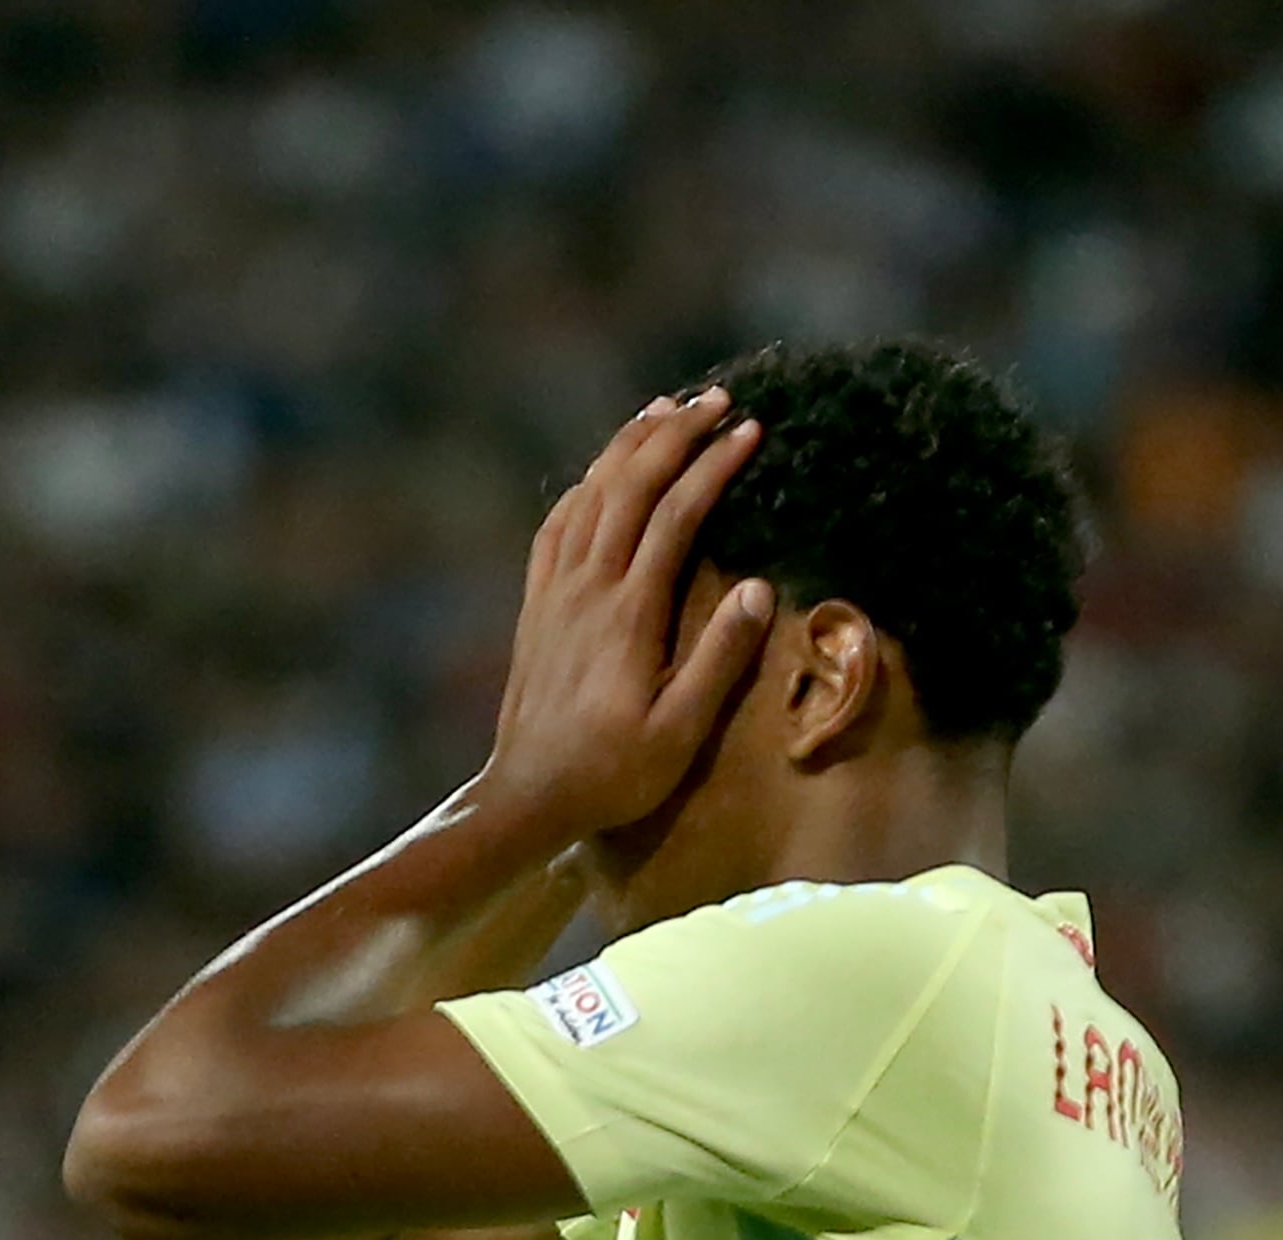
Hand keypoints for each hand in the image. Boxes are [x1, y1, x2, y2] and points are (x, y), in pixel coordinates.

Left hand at [476, 389, 771, 842]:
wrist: (527, 796)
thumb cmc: (612, 773)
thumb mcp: (678, 732)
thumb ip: (718, 661)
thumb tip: (755, 589)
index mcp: (627, 614)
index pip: (675, 516)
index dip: (713, 467)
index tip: (750, 431)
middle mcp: (585, 590)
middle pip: (628, 488)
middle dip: (673, 436)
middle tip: (716, 399)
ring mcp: (554, 594)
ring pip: (588, 497)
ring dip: (626, 448)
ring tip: (663, 410)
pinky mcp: (535, 608)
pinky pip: (555, 528)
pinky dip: (581, 488)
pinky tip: (598, 475)